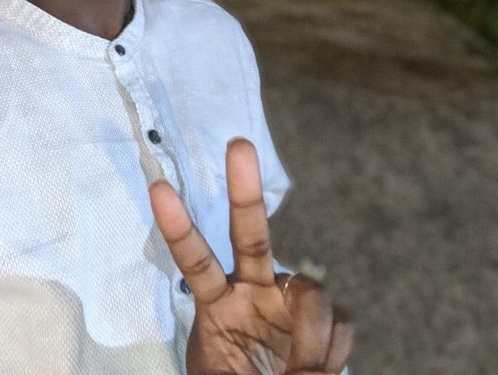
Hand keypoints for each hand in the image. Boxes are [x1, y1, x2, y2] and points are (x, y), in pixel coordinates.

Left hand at [149, 139, 352, 374]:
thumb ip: (240, 369)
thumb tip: (300, 367)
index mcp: (217, 300)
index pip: (195, 259)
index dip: (178, 227)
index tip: (157, 186)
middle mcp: (254, 286)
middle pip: (250, 234)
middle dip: (245, 190)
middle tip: (238, 144)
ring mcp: (292, 299)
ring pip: (310, 291)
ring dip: (310, 334)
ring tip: (303, 371)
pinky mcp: (330, 319)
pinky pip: (340, 325)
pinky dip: (332, 355)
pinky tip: (318, 371)